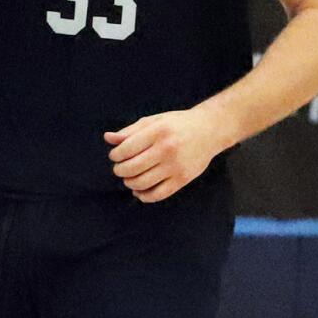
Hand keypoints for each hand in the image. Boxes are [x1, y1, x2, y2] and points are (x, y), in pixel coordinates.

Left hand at [104, 107, 224, 202]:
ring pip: (143, 182)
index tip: (115, 156)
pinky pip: (159, 194)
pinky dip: (144, 196)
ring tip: (128, 178)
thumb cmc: (177, 124)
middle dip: (120, 170)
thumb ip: (130, 131)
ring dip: (129, 183)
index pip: (127, 149)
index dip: (115, 155)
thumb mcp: (153, 121)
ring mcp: (176, 166)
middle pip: (132, 167)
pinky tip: (138, 191)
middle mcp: (167, 149)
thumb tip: (108, 138)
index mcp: (157, 132)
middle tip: (119, 168)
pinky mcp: (183, 179)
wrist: (209, 130)